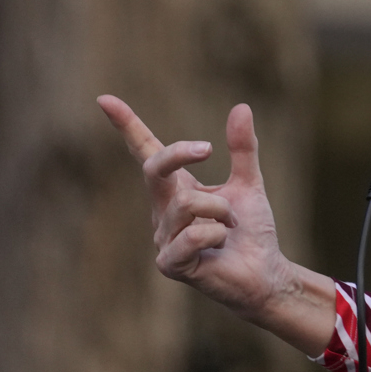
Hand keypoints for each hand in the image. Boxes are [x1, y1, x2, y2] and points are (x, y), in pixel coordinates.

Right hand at [97, 95, 333, 354]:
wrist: (265, 272)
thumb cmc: (251, 232)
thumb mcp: (249, 183)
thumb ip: (243, 149)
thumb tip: (241, 107)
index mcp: (176, 188)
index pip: (146, 152)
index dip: (127, 125)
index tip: (105, 99)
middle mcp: (162, 211)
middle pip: (154, 168)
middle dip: (180, 154)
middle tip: (207, 148)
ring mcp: (162, 238)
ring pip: (187, 202)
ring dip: (220, 209)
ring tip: (229, 225)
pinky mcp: (169, 264)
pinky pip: (193, 235)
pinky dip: (218, 234)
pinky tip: (221, 245)